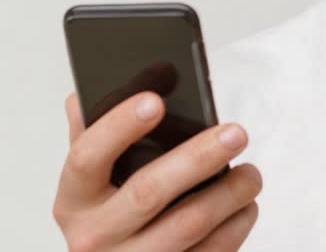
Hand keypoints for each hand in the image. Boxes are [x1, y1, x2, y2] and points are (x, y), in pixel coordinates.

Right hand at [52, 92, 261, 250]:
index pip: (86, 158)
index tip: (155, 101)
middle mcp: (94, 238)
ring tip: (251, 173)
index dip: (118, 127)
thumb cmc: (112, 214)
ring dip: (229, 193)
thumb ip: (92, 134)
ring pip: (188, 224)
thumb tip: (93, 88)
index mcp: (74, 200)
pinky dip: (237, 224)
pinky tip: (246, 205)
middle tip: (236, 133)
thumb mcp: (93, 180)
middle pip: (148, 192)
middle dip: (197, 158)